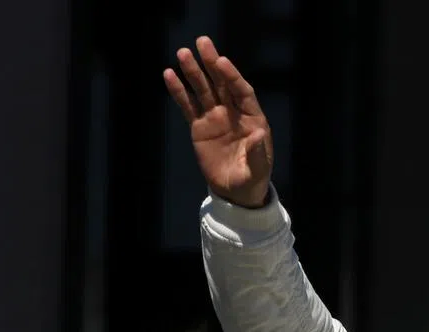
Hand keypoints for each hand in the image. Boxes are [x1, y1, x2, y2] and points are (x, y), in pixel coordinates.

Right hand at [163, 36, 272, 208]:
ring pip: (203, 90)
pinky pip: (187, 106)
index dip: (232, 77)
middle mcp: (233, 113)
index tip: (222, 61)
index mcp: (252, 119)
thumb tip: (259, 134)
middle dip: (212, 64)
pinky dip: (178, 92)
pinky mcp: (199, 126)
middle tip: (203, 42)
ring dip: (193, 72)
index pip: (242, 92)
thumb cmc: (252, 179)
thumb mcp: (258, 169)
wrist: (235, 192)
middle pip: (222, 84)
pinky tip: (169, 75)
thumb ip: (257, 152)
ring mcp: (215, 118)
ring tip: (182, 53)